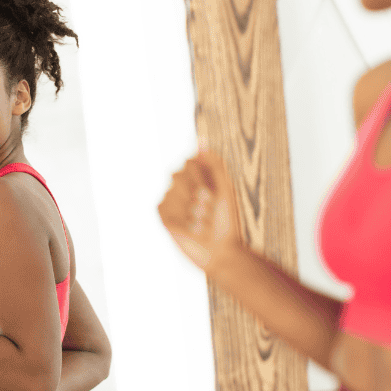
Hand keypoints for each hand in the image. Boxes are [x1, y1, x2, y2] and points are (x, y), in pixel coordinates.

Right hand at [158, 149, 242, 272]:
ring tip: (202, 223)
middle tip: (209, 210)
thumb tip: (201, 139)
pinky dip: (180, 218)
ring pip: (173, 191)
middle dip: (199, 193)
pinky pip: (164, 206)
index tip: (215, 194)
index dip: (204, 178)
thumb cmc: (226, 222)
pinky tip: (189, 229)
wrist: (221, 251)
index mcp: (199, 177)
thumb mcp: (225, 189)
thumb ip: (213, 163)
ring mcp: (172, 201)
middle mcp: (183, 186)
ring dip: (192, 210)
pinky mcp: (164, 216)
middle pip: (180, 174)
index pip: (191, 161)